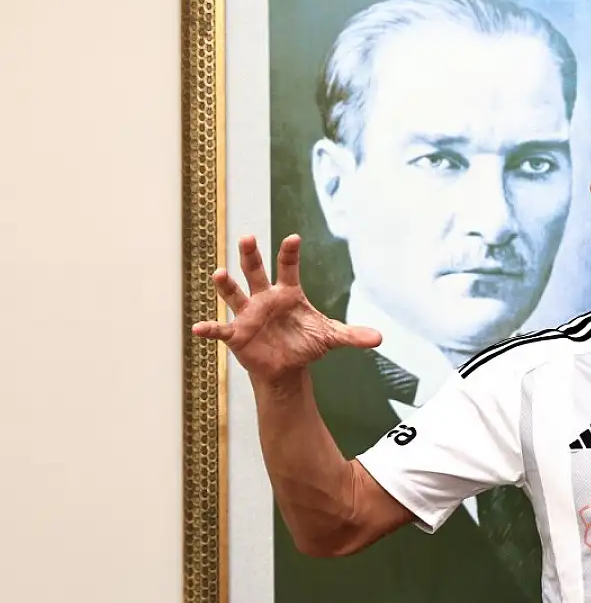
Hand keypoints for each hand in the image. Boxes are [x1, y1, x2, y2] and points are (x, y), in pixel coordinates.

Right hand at [191, 234, 380, 381]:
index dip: (290, 253)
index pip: (288, 267)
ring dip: (226, 284)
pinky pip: (221, 329)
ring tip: (219, 273)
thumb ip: (352, 335)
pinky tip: (199, 329)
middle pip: (256, 271)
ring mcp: (248, 314)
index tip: (293, 238)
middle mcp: (265, 297)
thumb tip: (379, 338)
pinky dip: (210, 329)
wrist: (287, 365)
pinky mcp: (237, 334)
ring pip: (235, 294)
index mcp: (288, 293)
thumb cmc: (306, 342)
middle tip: (248, 237)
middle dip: (252, 255)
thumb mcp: (331, 337)